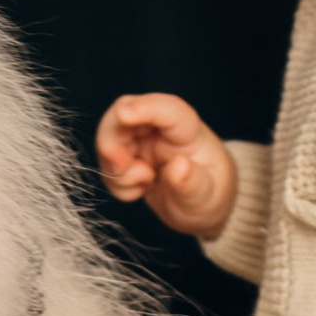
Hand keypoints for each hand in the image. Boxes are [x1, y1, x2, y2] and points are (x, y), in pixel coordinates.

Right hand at [95, 92, 237, 241]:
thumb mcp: (206, 197)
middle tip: (121, 169)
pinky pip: (107, 162)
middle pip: (125, 112)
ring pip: (110, 136)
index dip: (144, 107)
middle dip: (112, 141)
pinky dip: (116, 182)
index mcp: (189, 132)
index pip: (168, 110)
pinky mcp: (128, 154)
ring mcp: (142, 140)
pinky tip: (140, 189)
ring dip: (116, 168)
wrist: (199, 208)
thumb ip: (193, 183)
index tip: (123, 114)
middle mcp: (162, 129)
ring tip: (145, 185)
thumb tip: (179, 166)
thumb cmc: (208, 196)